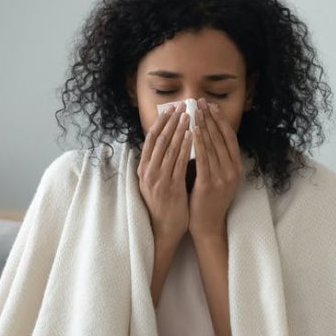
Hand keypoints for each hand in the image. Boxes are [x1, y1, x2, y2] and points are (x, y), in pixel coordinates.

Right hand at [137, 101, 192, 245]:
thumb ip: (159, 164)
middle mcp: (148, 171)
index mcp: (143, 169)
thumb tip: (168, 143)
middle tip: (182, 106)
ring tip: (189, 115)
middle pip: (159, 139)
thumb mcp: (155, 182)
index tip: (170, 109)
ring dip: (179, 129)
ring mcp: (158, 179)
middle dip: (171, 121)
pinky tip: (192, 135)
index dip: (160, 122)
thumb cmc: (162, 205)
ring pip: (168, 148)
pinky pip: (178, 162)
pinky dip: (185, 146)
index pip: (151, 139)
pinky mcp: (170, 187)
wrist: (163, 230)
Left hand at [188, 97, 242, 238]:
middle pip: (221, 138)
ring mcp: (223, 177)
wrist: (208, 225)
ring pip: (212, 146)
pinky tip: (192, 131)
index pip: (229, 138)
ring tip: (194, 111)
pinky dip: (198, 143)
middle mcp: (233, 170)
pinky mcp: (210, 184)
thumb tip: (205, 133)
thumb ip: (215, 158)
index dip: (220, 120)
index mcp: (236, 167)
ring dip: (203, 126)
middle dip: (210, 118)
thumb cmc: (208, 200)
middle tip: (200, 102)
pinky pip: (203, 159)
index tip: (211, 106)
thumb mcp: (218, 176)